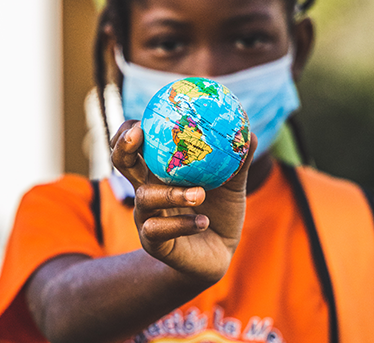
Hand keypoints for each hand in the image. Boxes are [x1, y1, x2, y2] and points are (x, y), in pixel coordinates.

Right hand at [111, 120, 256, 284]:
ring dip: (171, 193)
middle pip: (122, 163)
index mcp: (162, 171)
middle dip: (123, 147)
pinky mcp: (153, 242)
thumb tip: (251, 134)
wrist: (217, 253)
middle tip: (138, 135)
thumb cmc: (220, 212)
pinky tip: (203, 221)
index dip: (129, 130)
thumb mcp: (231, 186)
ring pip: (145, 197)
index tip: (141, 120)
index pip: (137, 145)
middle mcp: (148, 189)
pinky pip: (158, 229)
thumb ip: (238, 162)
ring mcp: (147, 216)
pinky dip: (182, 223)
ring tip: (199, 194)